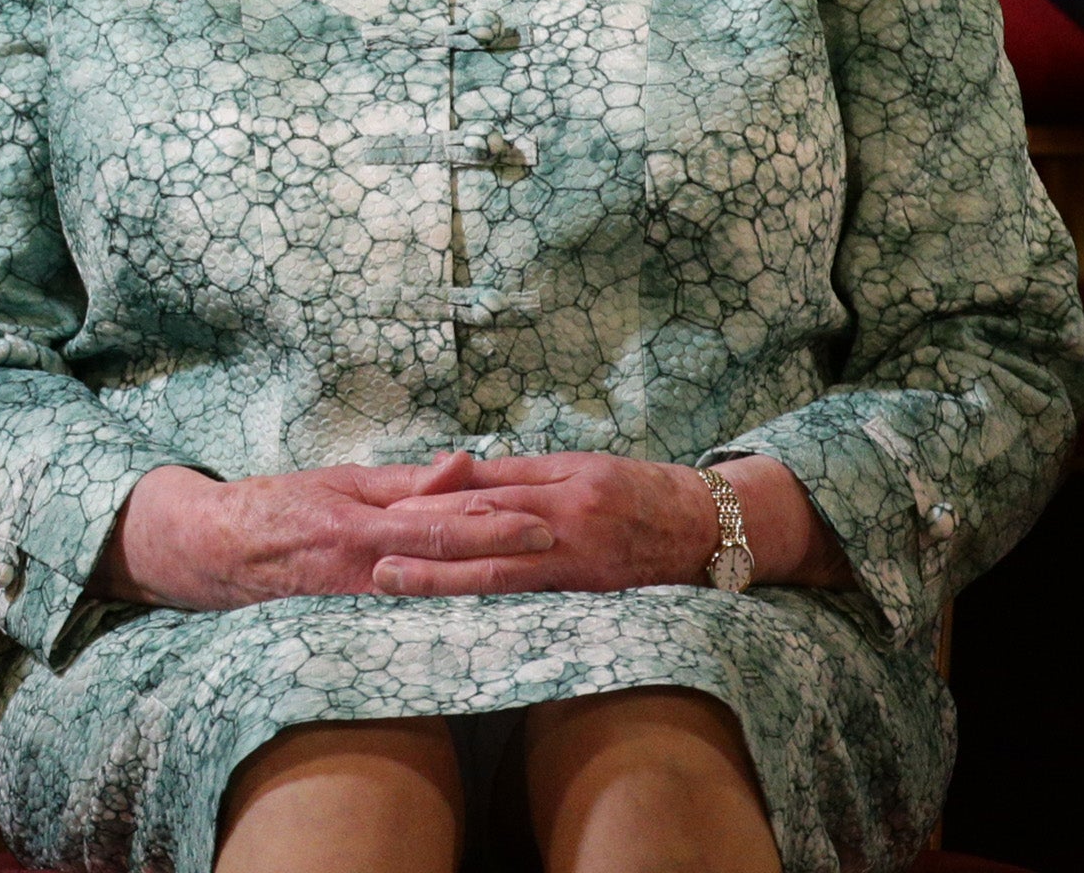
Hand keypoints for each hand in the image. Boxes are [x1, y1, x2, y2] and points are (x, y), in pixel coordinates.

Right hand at [105, 454, 557, 611]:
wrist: (218, 551)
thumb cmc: (280, 506)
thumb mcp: (340, 481)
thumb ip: (403, 483)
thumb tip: (463, 467)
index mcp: (361, 528)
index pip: (438, 527)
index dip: (491, 525)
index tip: (540, 520)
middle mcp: (367, 570)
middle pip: (448, 568)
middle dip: (504, 558)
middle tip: (557, 545)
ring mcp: (364, 603)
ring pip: (438, 594)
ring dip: (488, 584)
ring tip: (540, 575)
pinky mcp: (360, 623)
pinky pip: (418, 611)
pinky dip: (456, 605)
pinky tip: (492, 604)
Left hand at [366, 452, 716, 595]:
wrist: (707, 527)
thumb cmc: (634, 489)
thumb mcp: (576, 466)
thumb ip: (514, 475)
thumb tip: (449, 473)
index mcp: (562, 489)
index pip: (487, 497)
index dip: (435, 507)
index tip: (387, 515)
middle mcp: (569, 529)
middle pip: (488, 537)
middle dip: (430, 550)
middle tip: (376, 561)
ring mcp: (581, 569)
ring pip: (504, 575)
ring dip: (448, 582)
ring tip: (399, 586)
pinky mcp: (593, 599)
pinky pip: (534, 603)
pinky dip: (492, 608)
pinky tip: (458, 617)